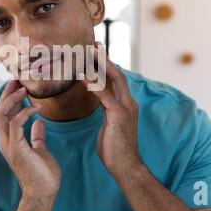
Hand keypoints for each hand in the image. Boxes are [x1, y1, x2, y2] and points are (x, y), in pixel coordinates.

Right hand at [0, 80, 60, 210]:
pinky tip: (37, 107)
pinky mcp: (16, 148)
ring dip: (12, 100)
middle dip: (6, 94)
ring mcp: (9, 145)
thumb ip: (36, 136)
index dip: (8, 99)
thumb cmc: (42, 173)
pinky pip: (16, 124)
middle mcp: (5, 141)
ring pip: (1, 115)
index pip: (4, 115)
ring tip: (24, 88)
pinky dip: (25, 112)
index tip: (17, 85)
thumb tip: (39, 122)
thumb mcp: (40, 149)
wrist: (43, 191)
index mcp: (10, 140)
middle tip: (16, 79)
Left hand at [79, 42, 141, 180]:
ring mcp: (125, 108)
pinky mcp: (119, 115)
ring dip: (101, 65)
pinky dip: (94, 84)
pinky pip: (105, 95)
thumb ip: (107, 109)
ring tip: (89, 52)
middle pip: (117, 74)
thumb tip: (100, 99)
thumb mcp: (110, 123)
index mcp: (126, 104)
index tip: (97, 53)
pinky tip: (82, 76)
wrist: (125, 166)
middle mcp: (128, 102)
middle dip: (105, 58)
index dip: (106, 65)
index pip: (116, 80)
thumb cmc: (115, 147)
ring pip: (113, 80)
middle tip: (94, 44)